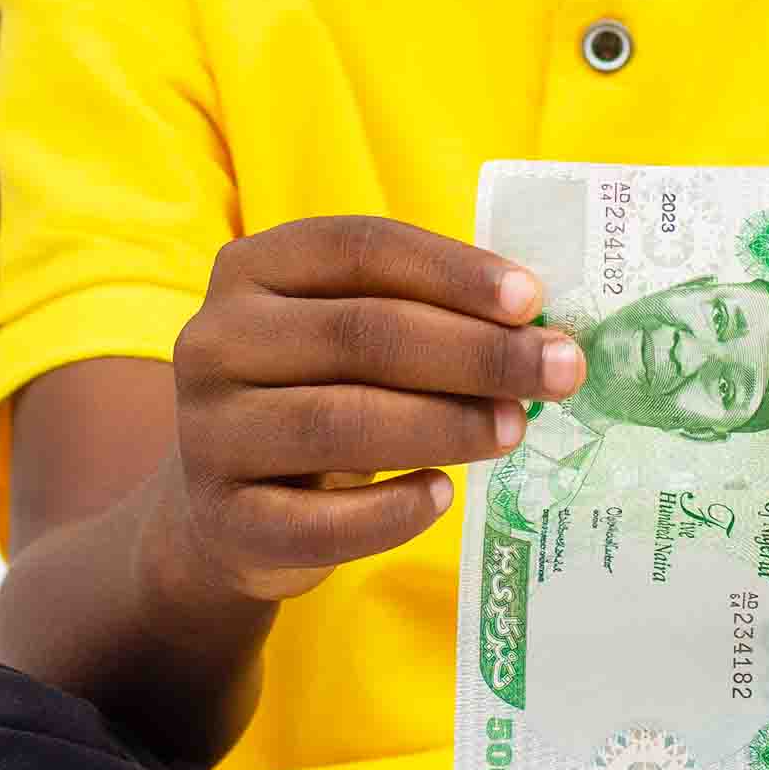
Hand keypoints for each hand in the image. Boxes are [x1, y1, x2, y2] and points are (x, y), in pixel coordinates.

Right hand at [170, 216, 583, 600]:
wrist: (227, 510)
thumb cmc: (317, 395)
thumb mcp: (349, 336)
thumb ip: (423, 314)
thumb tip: (541, 328)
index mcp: (253, 268)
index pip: (361, 248)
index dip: (452, 271)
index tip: (532, 300)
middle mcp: (216, 340)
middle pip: (361, 334)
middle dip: (476, 352)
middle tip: (559, 370)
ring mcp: (209, 433)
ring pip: (341, 421)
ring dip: (446, 424)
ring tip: (514, 429)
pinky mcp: (224, 520)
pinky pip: (321, 521)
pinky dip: (393, 510)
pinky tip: (442, 494)